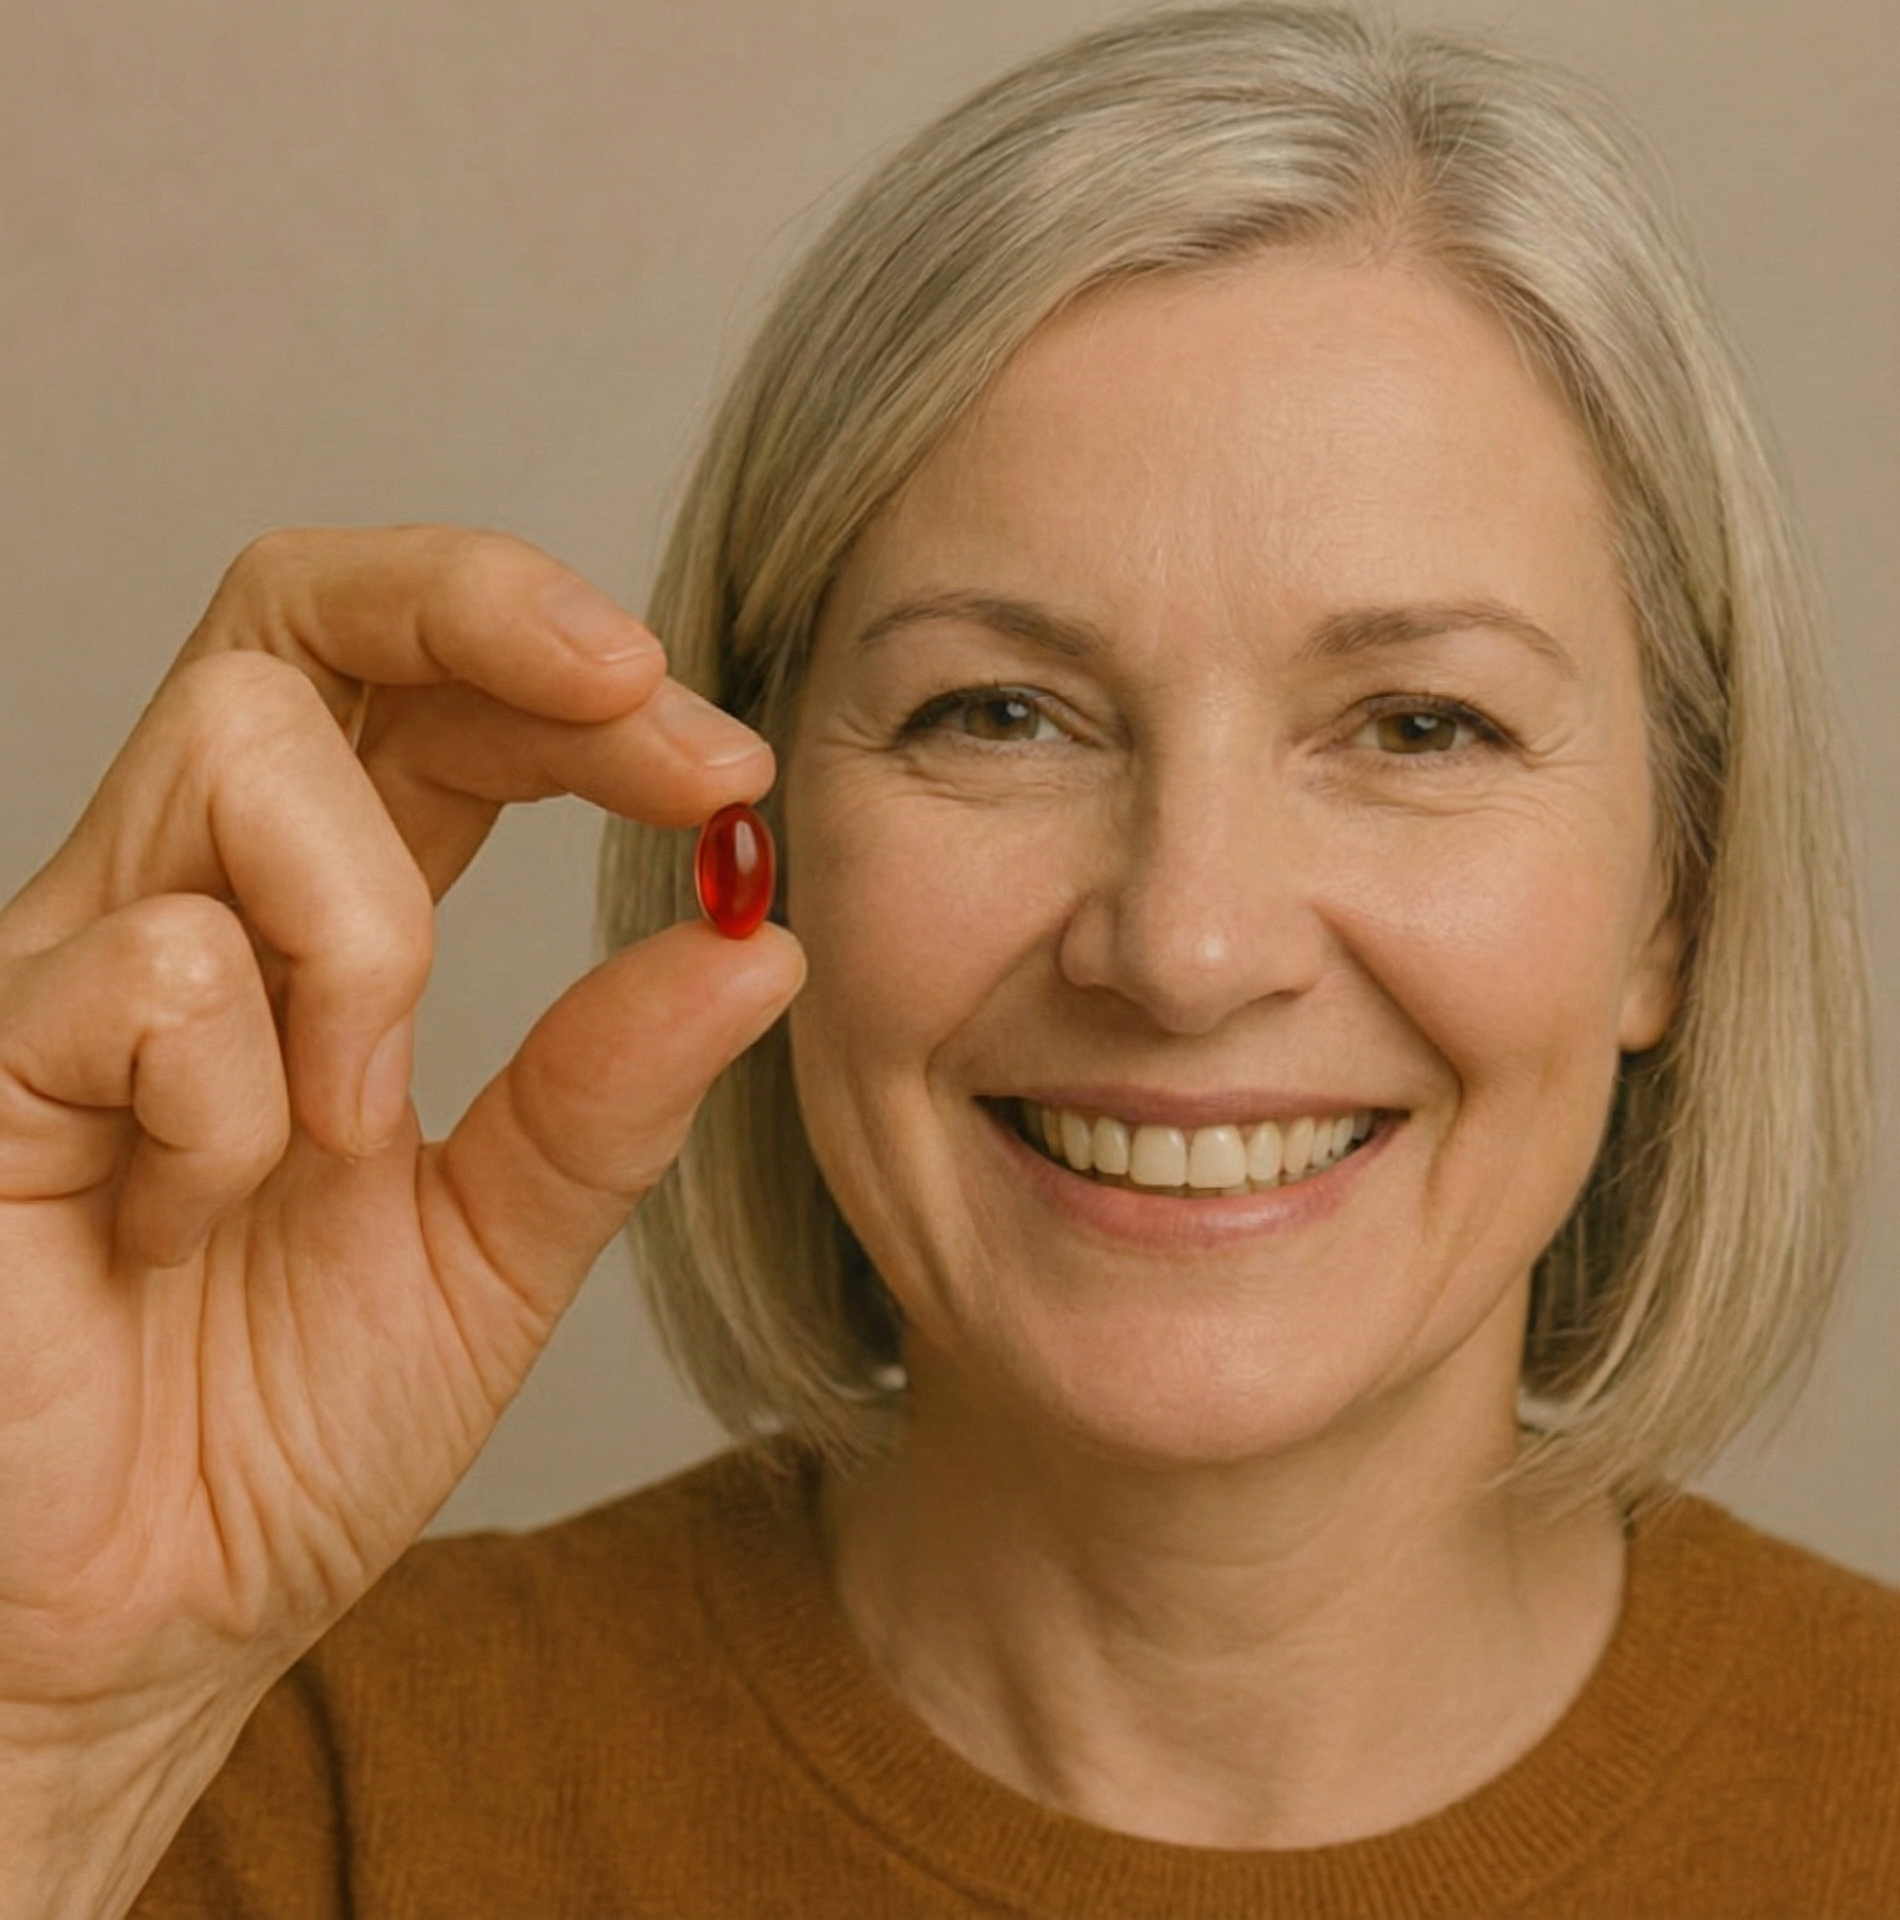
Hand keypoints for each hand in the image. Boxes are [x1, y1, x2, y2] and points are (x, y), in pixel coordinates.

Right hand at [0, 527, 802, 1912]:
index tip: (729, 770)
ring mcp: (71, 972)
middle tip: (641, 697)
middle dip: (491, 612)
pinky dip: (241, 1092)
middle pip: (299, 616)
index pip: (430, 701)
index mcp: (322, 933)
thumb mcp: (500, 1249)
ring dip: (370, 936)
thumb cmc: (284, 1432)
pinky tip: (201, 1212)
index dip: (576, 685)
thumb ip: (607, 1097)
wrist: (140, 1621)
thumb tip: (758, 944)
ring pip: (247, 755)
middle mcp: (189, 908)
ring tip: (352, 1128)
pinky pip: (153, 965)